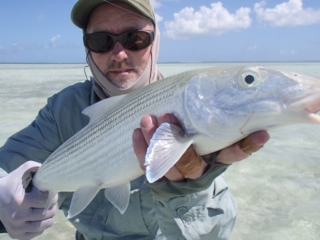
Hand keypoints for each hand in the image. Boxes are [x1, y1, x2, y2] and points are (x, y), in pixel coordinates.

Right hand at [0, 161, 56, 239]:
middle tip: (49, 199)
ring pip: (45, 224)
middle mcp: (17, 216)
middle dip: (52, 205)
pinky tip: (38, 217)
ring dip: (49, 216)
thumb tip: (52, 172)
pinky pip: (37, 232)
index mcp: (19, 200)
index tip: (49, 192)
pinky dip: (41, 225)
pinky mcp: (16, 234)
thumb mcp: (24, 171)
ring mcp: (16, 227)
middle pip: (48, 213)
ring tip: (46, 208)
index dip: (51, 195)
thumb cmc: (13, 182)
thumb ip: (38, 168)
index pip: (46, 200)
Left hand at [132, 114, 268, 181]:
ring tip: (147, 120)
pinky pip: (148, 166)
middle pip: (191, 163)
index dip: (247, 146)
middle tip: (168, 117)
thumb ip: (215, 125)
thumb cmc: (198, 151)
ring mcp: (178, 177)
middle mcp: (199, 171)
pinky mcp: (160, 178)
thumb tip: (231, 93)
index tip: (261, 133)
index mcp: (216, 160)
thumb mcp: (209, 140)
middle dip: (178, 141)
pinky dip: (141, 149)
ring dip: (154, 142)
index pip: (234, 155)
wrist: (181, 184)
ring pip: (166, 165)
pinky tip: (137, 132)